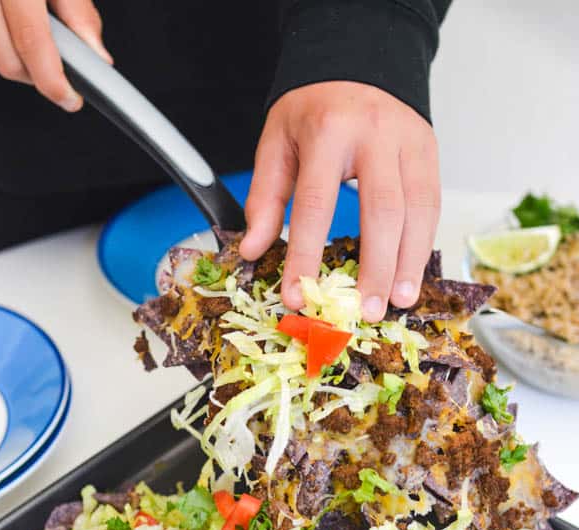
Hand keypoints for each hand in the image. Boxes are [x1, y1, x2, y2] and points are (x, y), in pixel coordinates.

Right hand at [0, 0, 111, 111]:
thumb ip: (78, 10)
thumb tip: (96, 55)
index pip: (32, 40)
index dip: (53, 80)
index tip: (70, 98)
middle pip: (5, 58)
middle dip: (35, 77)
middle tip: (58, 73)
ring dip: (13, 61)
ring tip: (34, 41)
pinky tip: (9, 29)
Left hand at [240, 82, 440, 321]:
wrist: (359, 61)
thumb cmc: (315, 109)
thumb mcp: (277, 141)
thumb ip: (265, 196)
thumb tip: (255, 249)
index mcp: (328, 131)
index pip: (316, 204)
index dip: (307, 255)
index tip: (298, 295)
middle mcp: (375, 135)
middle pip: (381, 211)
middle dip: (375, 268)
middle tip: (366, 311)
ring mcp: (409, 142)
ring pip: (417, 211)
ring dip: (409, 263)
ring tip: (397, 302)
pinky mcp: (429, 152)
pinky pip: (431, 205)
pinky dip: (423, 245)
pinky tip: (411, 275)